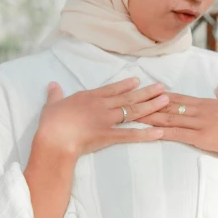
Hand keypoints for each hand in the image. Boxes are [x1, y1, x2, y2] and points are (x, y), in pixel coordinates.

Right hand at [34, 77, 170, 157]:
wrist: (55, 138)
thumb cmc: (52, 122)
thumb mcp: (52, 104)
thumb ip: (55, 94)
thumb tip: (52, 84)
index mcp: (89, 97)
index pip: (111, 89)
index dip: (126, 85)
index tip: (138, 80)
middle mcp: (102, 106)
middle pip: (128, 97)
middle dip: (146, 92)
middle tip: (162, 87)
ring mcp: (107, 120)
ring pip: (133, 111)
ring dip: (151, 105)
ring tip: (165, 100)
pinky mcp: (109, 136)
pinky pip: (130, 135)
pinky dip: (146, 134)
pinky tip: (159, 132)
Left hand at [136, 82, 217, 158]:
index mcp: (205, 102)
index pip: (178, 97)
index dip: (160, 95)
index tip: (145, 91)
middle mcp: (199, 110)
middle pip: (168, 106)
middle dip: (149, 104)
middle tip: (131, 102)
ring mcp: (199, 123)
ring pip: (170, 118)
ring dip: (150, 117)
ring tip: (134, 115)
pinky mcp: (201, 137)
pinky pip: (178, 134)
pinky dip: (164, 131)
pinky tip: (151, 131)